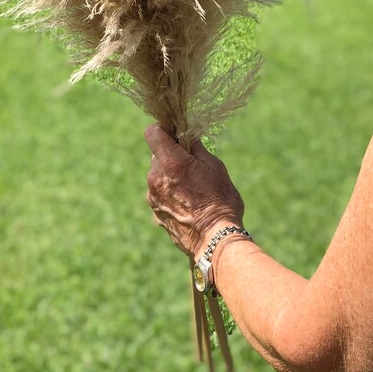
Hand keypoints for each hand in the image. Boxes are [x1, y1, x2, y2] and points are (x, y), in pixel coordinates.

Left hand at [145, 124, 244, 258]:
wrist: (215, 241)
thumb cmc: (220, 200)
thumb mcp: (214, 165)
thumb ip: (195, 147)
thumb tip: (186, 135)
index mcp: (170, 161)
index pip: (152, 132)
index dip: (164, 130)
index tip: (176, 135)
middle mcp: (155, 177)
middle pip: (157, 155)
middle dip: (171, 156)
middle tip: (192, 166)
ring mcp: (153, 197)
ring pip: (158, 176)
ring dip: (170, 176)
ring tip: (193, 189)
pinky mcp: (155, 213)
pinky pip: (160, 194)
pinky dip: (170, 194)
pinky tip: (189, 204)